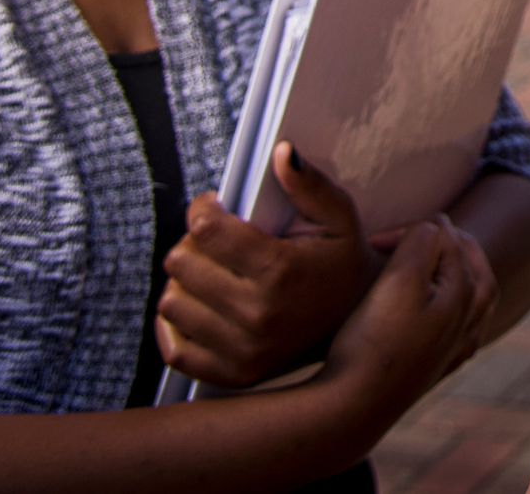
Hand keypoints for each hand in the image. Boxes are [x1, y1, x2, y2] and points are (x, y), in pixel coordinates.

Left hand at [156, 142, 383, 388]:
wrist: (358, 325)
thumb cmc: (342, 264)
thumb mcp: (339, 218)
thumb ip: (309, 184)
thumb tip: (281, 153)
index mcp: (282, 270)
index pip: (206, 230)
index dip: (203, 208)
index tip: (214, 207)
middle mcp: (259, 315)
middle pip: (181, 264)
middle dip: (193, 244)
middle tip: (215, 242)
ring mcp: (244, 351)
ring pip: (172, 303)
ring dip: (185, 283)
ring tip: (212, 274)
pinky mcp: (232, 376)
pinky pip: (174, 349)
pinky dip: (178, 325)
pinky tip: (201, 306)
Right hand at [315, 216, 497, 428]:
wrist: (354, 406)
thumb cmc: (375, 339)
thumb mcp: (400, 276)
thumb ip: (423, 239)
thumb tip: (437, 225)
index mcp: (468, 292)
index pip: (446, 237)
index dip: (408, 231)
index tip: (376, 241)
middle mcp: (471, 320)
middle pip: (468, 263)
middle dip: (440, 244)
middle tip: (407, 238)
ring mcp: (457, 347)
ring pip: (473, 295)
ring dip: (455, 270)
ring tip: (436, 260)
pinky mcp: (438, 367)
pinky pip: (462, 328)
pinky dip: (455, 307)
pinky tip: (442, 310)